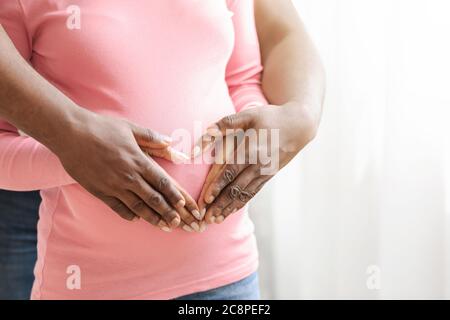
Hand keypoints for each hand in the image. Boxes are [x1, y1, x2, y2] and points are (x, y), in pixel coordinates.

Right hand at [54, 112, 201, 231]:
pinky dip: (129, 214)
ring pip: (137, 206)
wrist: (70, 134)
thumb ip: (151, 137)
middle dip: (168, 211)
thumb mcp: (130, 128)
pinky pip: (117, 207)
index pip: (162, 182)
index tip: (184, 205)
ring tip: (163, 226)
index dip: (174, 194)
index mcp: (138, 160)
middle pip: (153, 198)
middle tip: (179, 223)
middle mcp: (128, 176)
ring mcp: (114, 186)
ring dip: (152, 218)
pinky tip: (137, 219)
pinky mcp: (99, 191)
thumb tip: (170, 141)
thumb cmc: (101, 128)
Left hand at [196, 103, 317, 223]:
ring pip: (244, 194)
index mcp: (251, 150)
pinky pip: (253, 192)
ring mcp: (264, 172)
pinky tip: (230, 211)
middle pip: (235, 188)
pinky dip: (240, 203)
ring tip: (215, 220)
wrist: (299, 126)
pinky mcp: (268, 176)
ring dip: (228, 208)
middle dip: (219, 204)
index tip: (205, 199)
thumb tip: (205, 131)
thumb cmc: (270, 117)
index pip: (230, 172)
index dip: (217, 187)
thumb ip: (224, 124)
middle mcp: (258, 165)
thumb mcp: (248, 115)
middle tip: (205, 218)